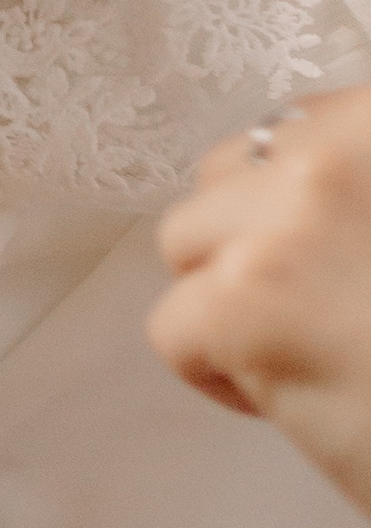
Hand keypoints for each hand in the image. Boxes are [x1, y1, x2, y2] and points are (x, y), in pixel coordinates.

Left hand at [149, 85, 370, 519]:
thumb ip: (359, 195)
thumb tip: (309, 196)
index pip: (308, 127)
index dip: (307, 202)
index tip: (345, 258)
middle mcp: (348, 144)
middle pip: (235, 170)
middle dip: (255, 240)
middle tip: (326, 308)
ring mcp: (296, 213)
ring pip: (189, 239)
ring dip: (231, 299)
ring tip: (314, 350)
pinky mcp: (246, 298)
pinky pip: (174, 324)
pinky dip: (218, 375)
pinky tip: (291, 400)